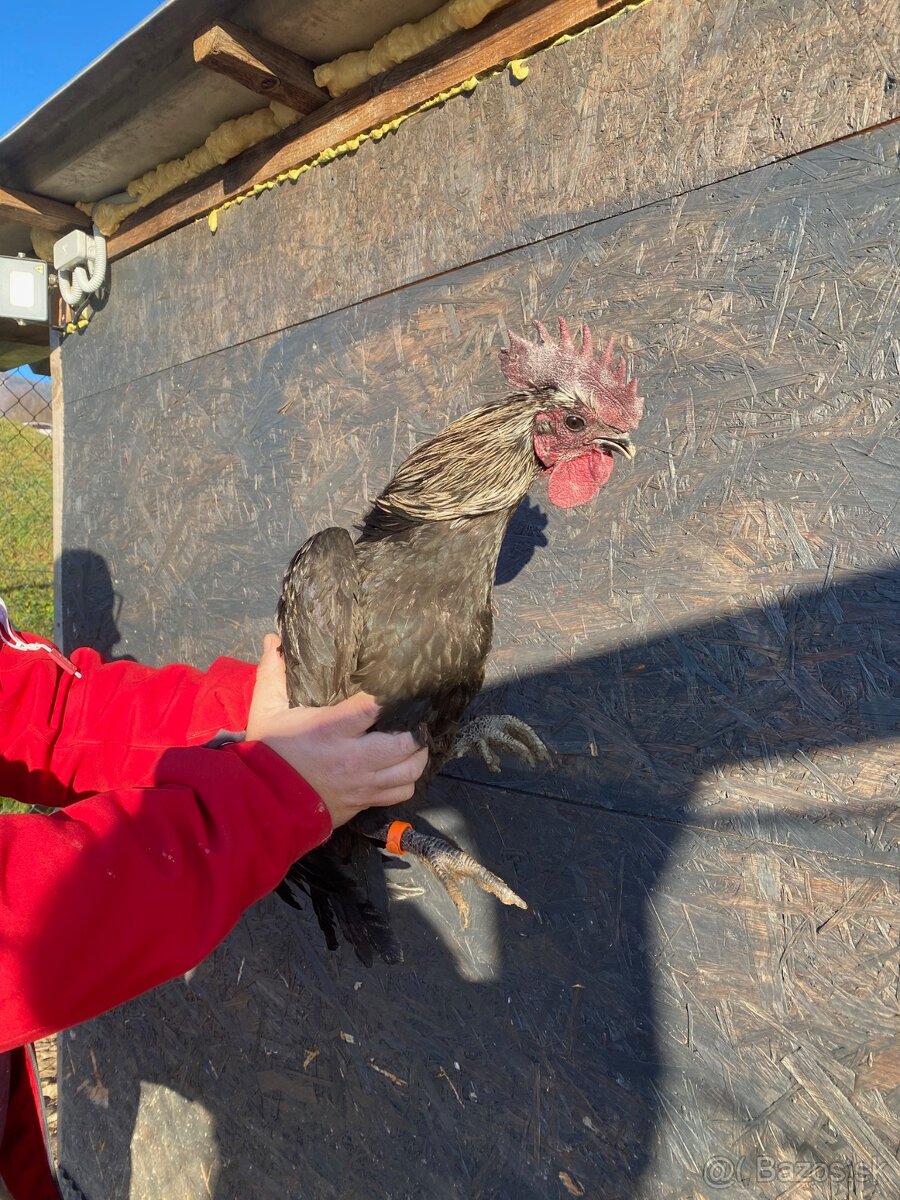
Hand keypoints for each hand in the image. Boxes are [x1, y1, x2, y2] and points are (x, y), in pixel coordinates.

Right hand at [246, 635, 427, 827]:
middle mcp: (352, 759)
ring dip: (418, 757)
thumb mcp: (266, 711)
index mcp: (330, 730)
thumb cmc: (266, 753)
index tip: (402, 687)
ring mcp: (361, 785)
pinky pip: (399, 795)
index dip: (392, 696)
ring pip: (409, 772)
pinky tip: (401, 769)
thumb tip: (273, 640)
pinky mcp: (362, 803)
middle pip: (404, 744)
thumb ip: (273, 675)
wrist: (261, 805)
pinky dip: (407, 782)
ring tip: (416, 744)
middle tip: (417, 720)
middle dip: (417, 731)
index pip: (373, 708)